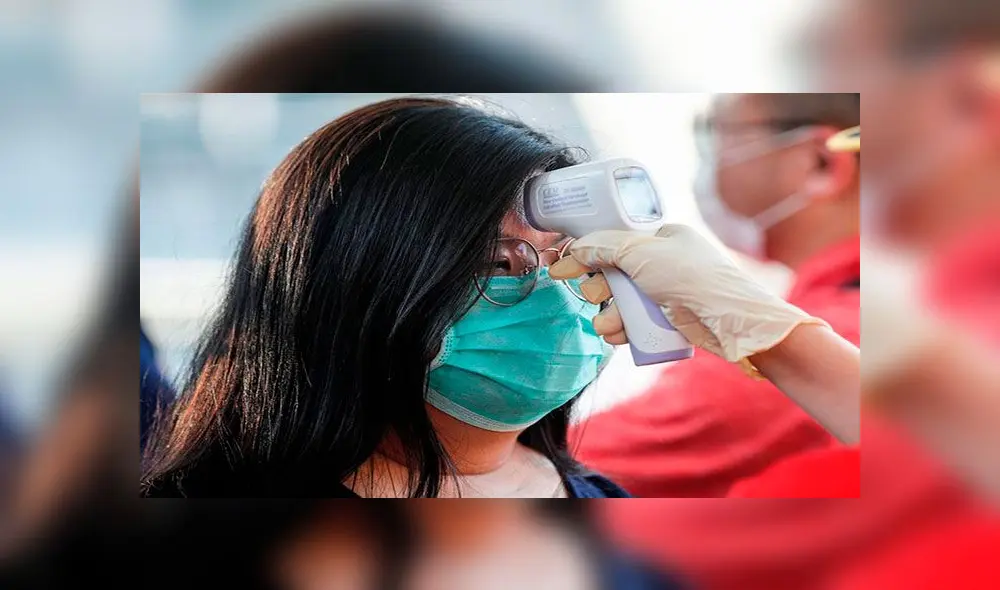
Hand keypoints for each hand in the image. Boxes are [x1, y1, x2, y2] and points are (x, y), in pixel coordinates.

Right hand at [549, 224, 827, 362]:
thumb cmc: (694, 280)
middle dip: (600, 291)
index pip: (613, 243)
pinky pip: (635, 323)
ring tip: (609, 327)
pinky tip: (618, 337)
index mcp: (662, 238)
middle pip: (613, 275)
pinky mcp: (670, 320)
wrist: (735, 324)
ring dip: (608, 315)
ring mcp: (667, 293)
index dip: (586, 257)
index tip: (560, 271)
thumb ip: (605, 247)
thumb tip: (574, 249)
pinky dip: (623, 330)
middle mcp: (664, 263)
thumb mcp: (644, 253)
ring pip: (621, 303)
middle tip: (600, 297)